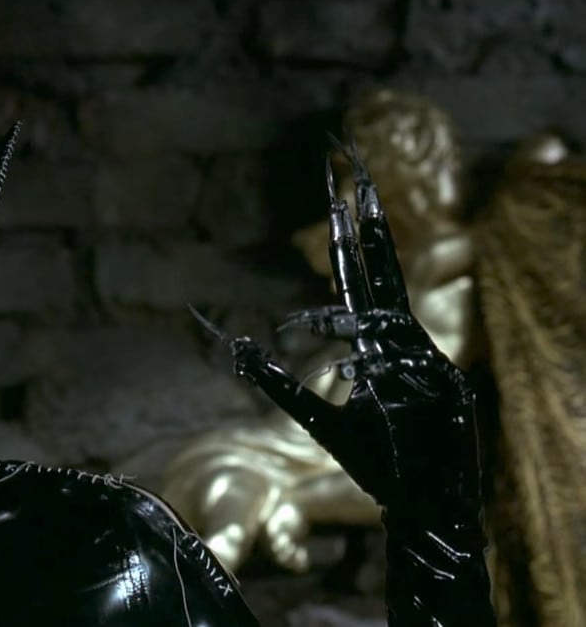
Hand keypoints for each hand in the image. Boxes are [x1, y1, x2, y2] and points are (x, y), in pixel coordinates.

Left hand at [191, 146, 483, 519]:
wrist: (419, 501)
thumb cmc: (374, 456)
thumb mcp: (315, 418)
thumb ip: (279, 384)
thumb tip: (237, 352)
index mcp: (379, 344)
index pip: (362, 282)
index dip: (351, 243)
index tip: (341, 200)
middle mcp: (406, 344)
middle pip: (386, 280)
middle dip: (371, 236)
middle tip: (358, 185)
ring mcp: (430, 364)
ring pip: (390, 330)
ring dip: (362, 341)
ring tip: (347, 368)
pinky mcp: (449, 392)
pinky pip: (408, 373)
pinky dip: (383, 383)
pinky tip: (368, 396)